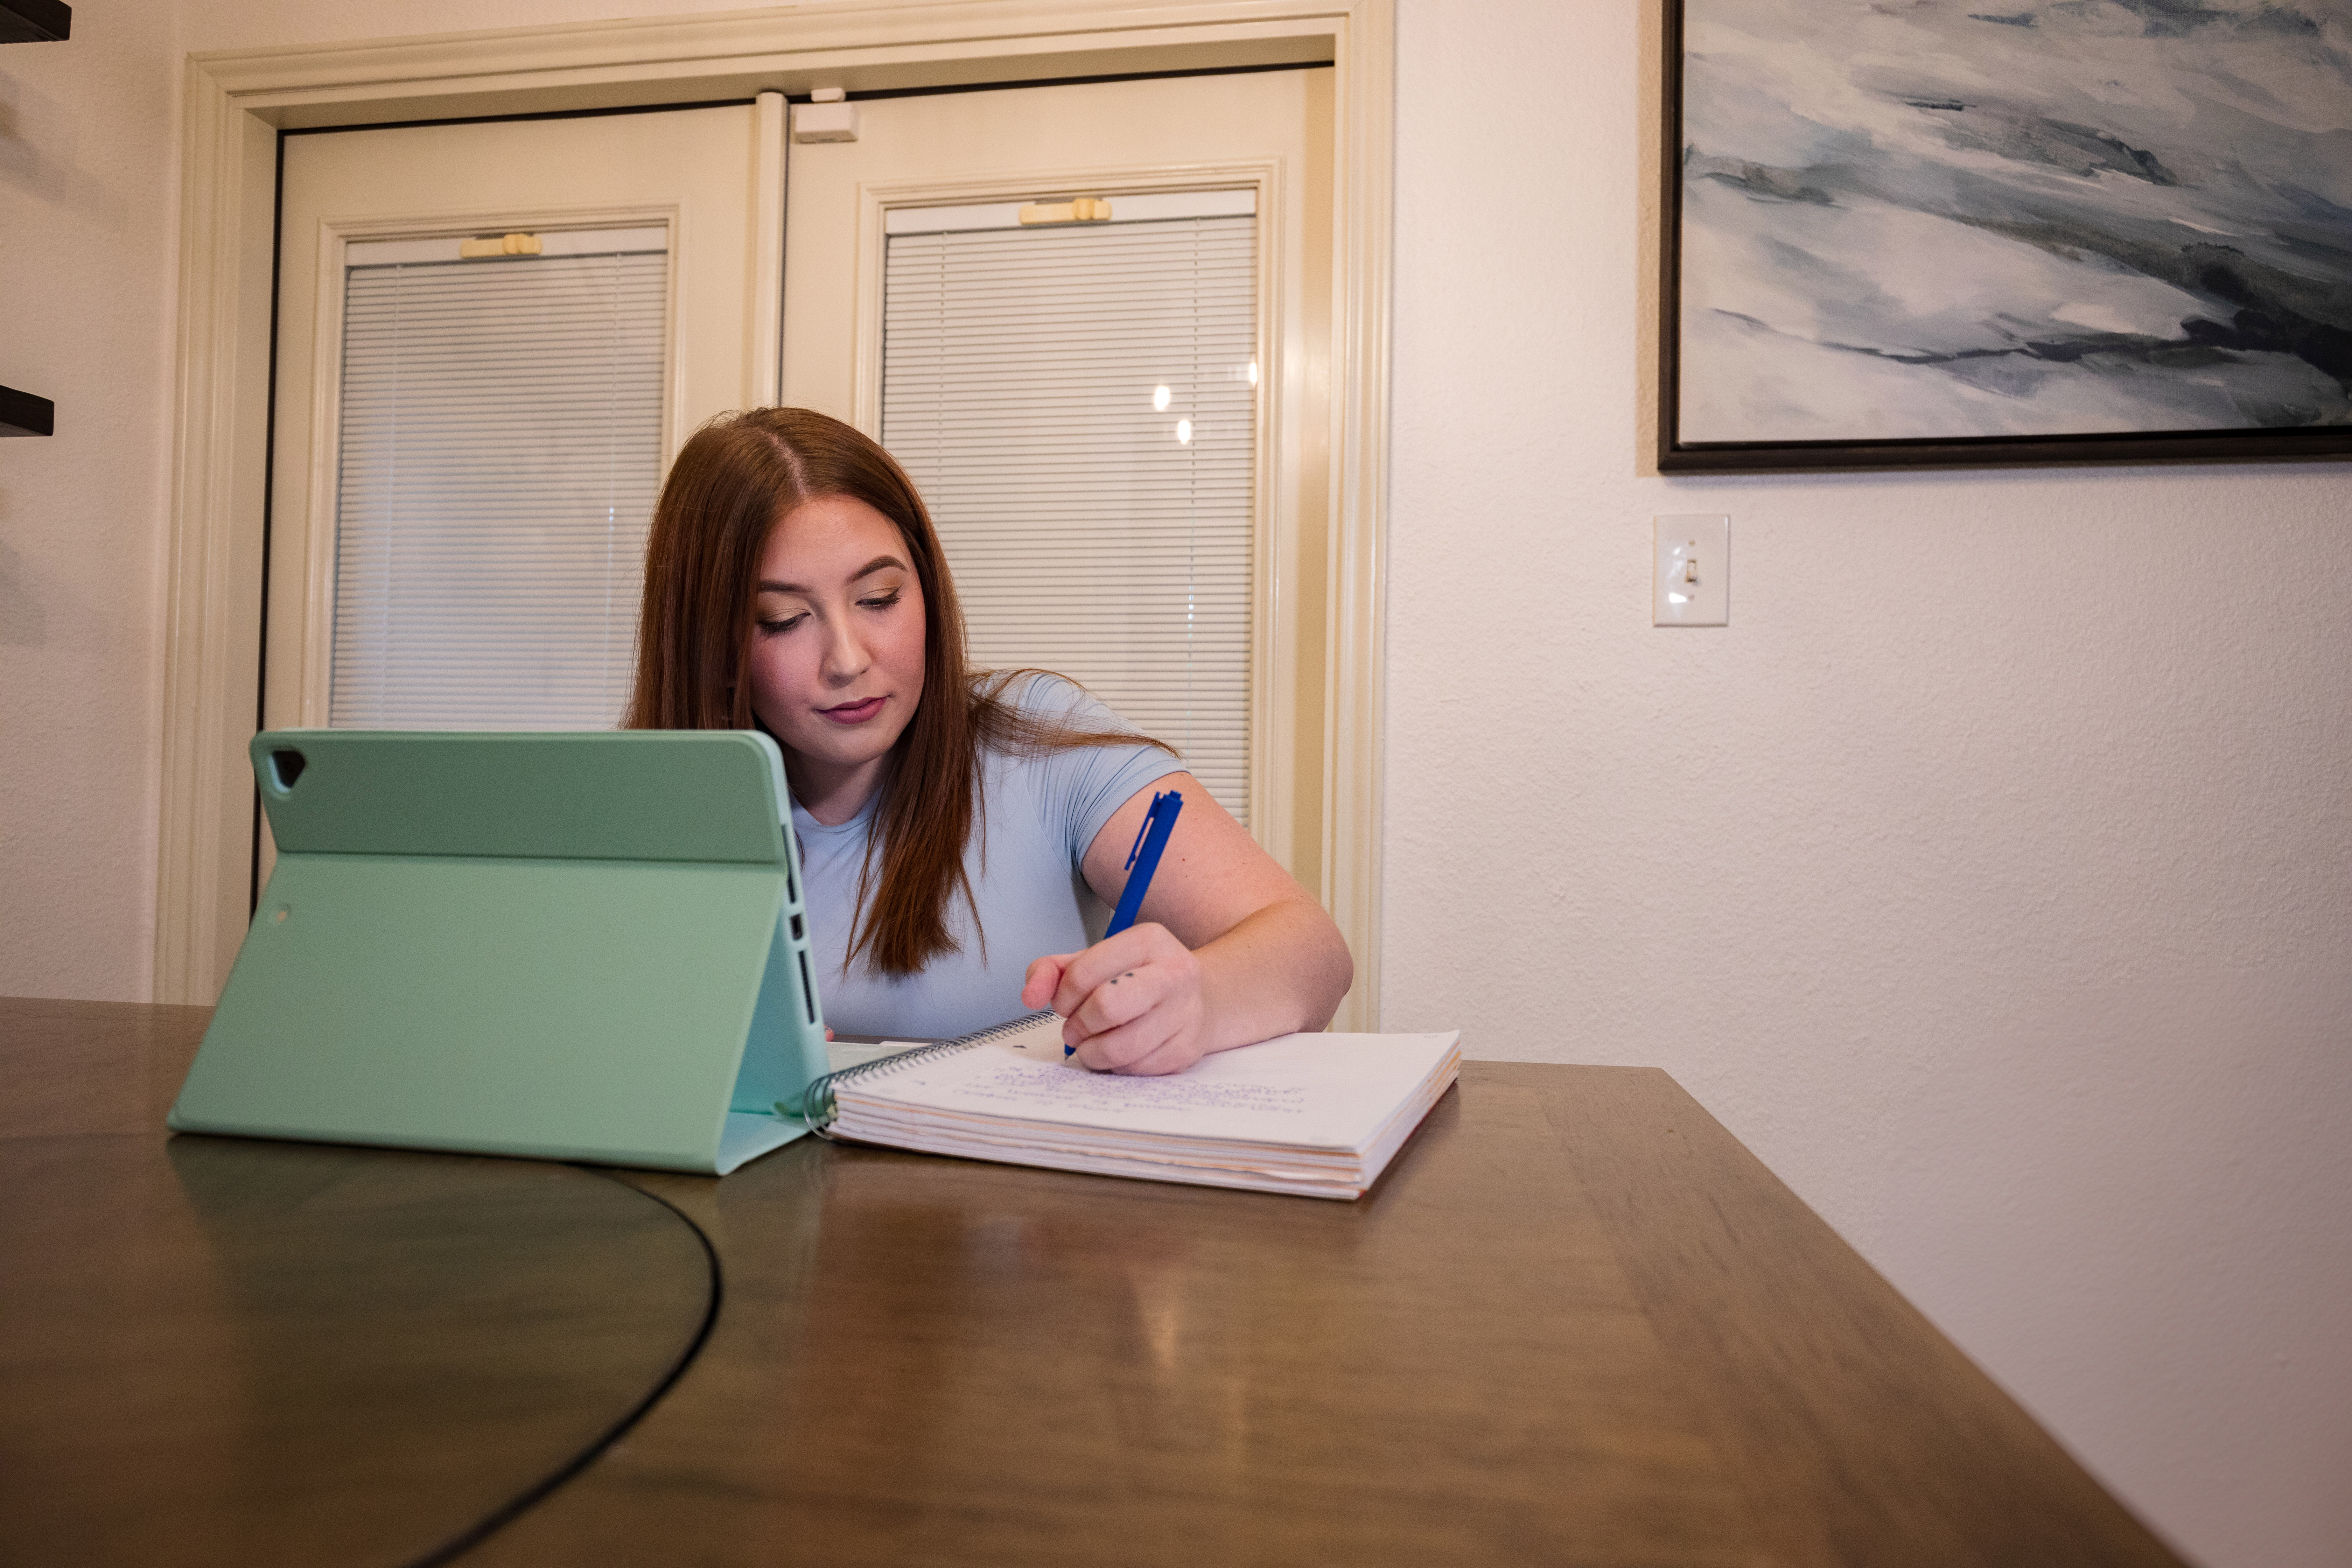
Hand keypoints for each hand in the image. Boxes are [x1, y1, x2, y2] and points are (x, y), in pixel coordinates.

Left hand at [1020, 923, 1209, 1075]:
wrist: (1196, 998)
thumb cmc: (1134, 979)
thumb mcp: (1093, 961)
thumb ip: (1051, 971)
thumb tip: (1030, 996)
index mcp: (1147, 940)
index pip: (1084, 972)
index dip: (1062, 997)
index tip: (1063, 1004)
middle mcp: (1174, 972)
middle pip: (1106, 1007)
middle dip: (1078, 1025)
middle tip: (1075, 1029)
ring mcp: (1185, 1012)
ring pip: (1121, 1047)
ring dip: (1093, 1053)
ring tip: (1092, 1044)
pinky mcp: (1187, 1048)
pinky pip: (1136, 1069)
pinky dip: (1117, 1066)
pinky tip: (1120, 1052)